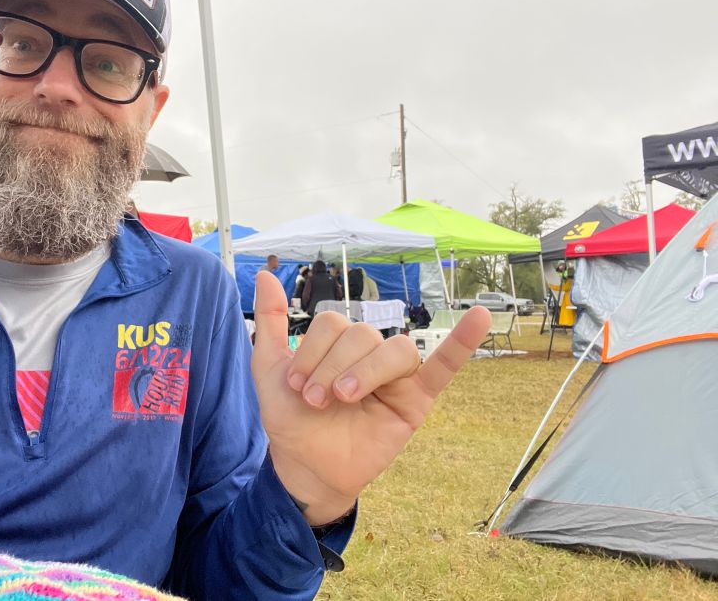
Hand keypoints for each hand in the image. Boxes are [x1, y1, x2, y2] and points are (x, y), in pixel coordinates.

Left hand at [251, 271, 490, 524]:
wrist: (304, 467)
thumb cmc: (291, 418)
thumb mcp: (269, 367)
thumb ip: (270, 320)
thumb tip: (263, 274)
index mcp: (338, 343)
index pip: (334, 323)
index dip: (312, 351)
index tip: (296, 386)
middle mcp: (368, 353)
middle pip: (363, 334)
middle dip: (334, 366)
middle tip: (316, 400)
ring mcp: (394, 376)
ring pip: (396, 349)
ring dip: (368, 371)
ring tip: (345, 397)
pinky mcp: (416, 400)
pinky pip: (445, 367)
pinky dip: (463, 342)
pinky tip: (479, 317)